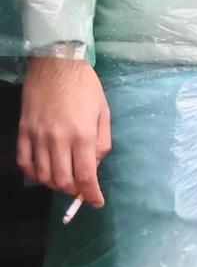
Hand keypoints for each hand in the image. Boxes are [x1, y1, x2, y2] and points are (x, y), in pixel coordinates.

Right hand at [18, 57, 110, 209]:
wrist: (56, 64)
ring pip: (43, 175)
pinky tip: (42, 173)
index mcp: (83, 134)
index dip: (92, 193)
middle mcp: (59, 139)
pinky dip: (33, 174)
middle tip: (81, 188)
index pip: (86, 175)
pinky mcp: (23, 132)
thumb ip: (102, 141)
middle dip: (74, 190)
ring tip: (64, 180)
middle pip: (62, 180)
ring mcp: (38, 137)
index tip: (97, 202)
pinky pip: (24, 162)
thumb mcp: (104, 111)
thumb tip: (95, 163)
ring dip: (54, 184)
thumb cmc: (85, 86)